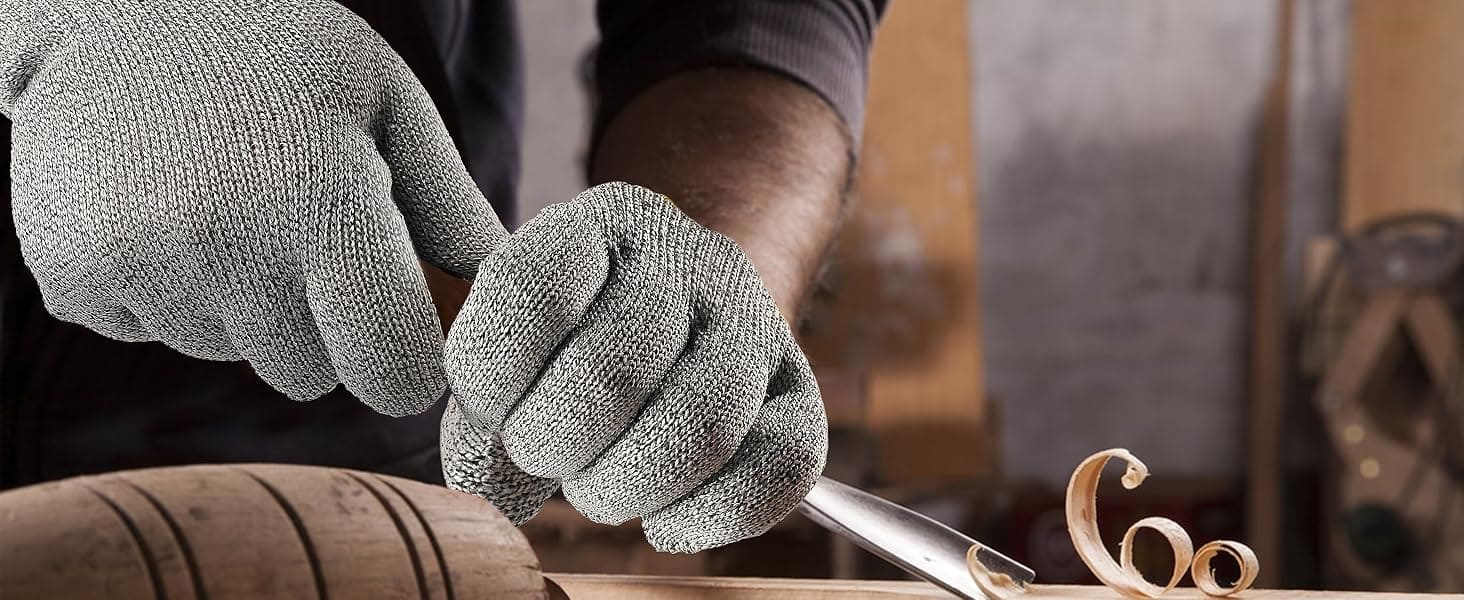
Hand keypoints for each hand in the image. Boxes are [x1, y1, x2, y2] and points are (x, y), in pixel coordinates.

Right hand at [0, 0, 504, 413]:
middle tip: (294, 227)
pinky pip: (148, 332)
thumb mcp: (388, 107)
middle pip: (308, 376)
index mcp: (323, 204)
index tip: (395, 320)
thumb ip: (453, 216)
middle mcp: (222, 246)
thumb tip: (504, 315)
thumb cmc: (284, 55)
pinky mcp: (67, 276)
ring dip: (239, 305)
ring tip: (224, 202)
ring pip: (227, 353)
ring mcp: (134, 264)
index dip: (403, 359)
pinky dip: (162, 291)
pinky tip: (161, 209)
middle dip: (318, 325)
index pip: (392, 375)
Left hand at [441, 182, 826, 552]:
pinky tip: (666, 521)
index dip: (488, 378)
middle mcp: (688, 257)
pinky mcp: (799, 391)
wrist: (684, 311)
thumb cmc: (575, 337)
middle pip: (610, 372)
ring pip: (700, 425)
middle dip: (554, 444)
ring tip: (598, 488)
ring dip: (626, 486)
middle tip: (543, 456)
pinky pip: (780, 466)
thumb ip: (485, 400)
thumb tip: (487, 479)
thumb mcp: (518, 335)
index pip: (529, 289)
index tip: (489, 409)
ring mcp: (754, 321)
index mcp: (602, 220)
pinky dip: (709, 515)